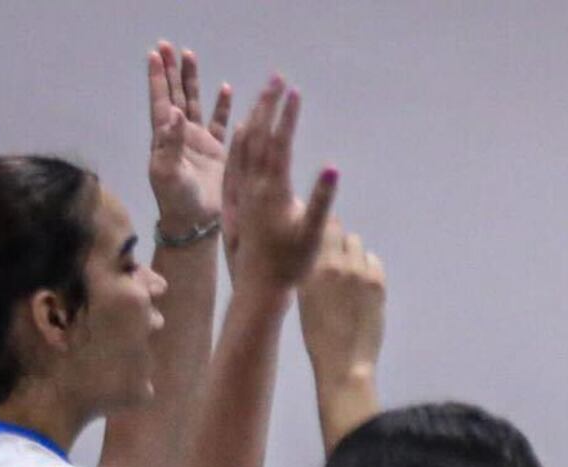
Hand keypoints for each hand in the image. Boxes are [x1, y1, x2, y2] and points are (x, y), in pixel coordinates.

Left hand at [145, 41, 231, 233]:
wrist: (196, 222)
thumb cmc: (176, 200)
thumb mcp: (167, 172)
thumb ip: (170, 142)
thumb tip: (174, 112)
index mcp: (165, 137)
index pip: (161, 101)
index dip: (158, 78)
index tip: (155, 54)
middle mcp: (180, 134)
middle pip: (176, 94)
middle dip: (173, 70)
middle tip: (170, 46)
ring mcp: (198, 142)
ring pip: (196, 103)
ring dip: (193, 80)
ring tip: (191, 56)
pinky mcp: (217, 152)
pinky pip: (219, 123)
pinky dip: (221, 106)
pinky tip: (225, 89)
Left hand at [222, 79, 336, 294]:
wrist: (258, 287)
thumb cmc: (291, 265)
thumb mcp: (312, 234)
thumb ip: (321, 200)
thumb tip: (333, 168)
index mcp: (273, 190)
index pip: (280, 143)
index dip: (287, 115)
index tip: (295, 91)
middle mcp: (253, 184)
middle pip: (258, 135)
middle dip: (268, 104)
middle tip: (277, 78)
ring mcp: (242, 190)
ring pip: (243, 144)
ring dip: (253, 116)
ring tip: (263, 95)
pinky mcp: (237, 199)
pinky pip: (234, 161)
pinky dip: (239, 140)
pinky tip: (241, 129)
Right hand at [299, 222, 385, 376]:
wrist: (344, 360)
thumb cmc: (316, 332)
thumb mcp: (304, 295)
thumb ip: (310, 268)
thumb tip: (315, 247)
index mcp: (317, 266)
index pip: (325, 227)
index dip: (324, 229)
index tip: (321, 236)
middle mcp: (340, 265)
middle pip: (344, 234)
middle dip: (339, 243)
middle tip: (334, 260)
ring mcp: (362, 274)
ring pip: (359, 247)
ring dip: (353, 255)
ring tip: (347, 276)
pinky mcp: (379, 285)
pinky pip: (374, 262)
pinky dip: (367, 267)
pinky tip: (361, 284)